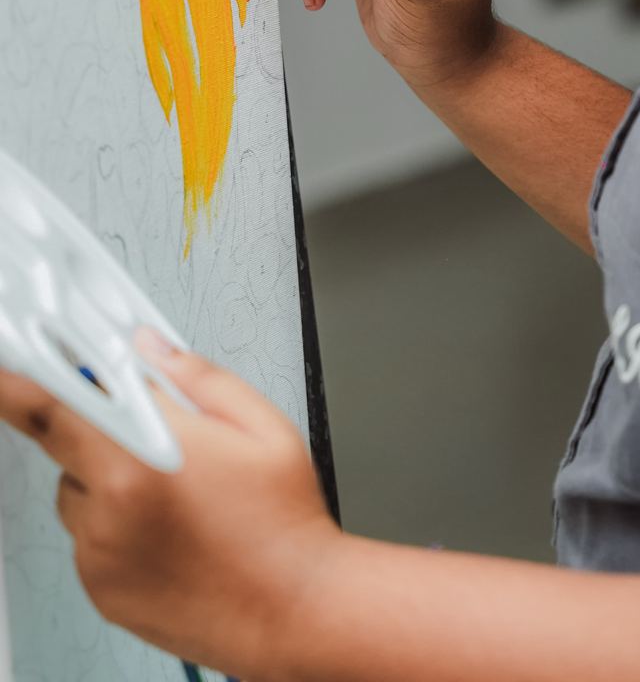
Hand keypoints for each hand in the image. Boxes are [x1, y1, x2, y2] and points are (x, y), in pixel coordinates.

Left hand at [0, 331, 338, 680]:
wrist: (294, 608)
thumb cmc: (283, 522)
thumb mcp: (261, 425)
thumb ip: (196, 376)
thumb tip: (152, 349)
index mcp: (143, 458)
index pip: (54, 405)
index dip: (22, 381)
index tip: (13, 368)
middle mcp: (110, 508)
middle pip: (66, 441)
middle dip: (97, 423)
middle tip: (149, 427)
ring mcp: (100, 553)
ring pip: (78, 488)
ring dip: (107, 475)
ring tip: (174, 488)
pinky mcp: (100, 588)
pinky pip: (87, 534)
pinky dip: (113, 521)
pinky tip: (167, 524)